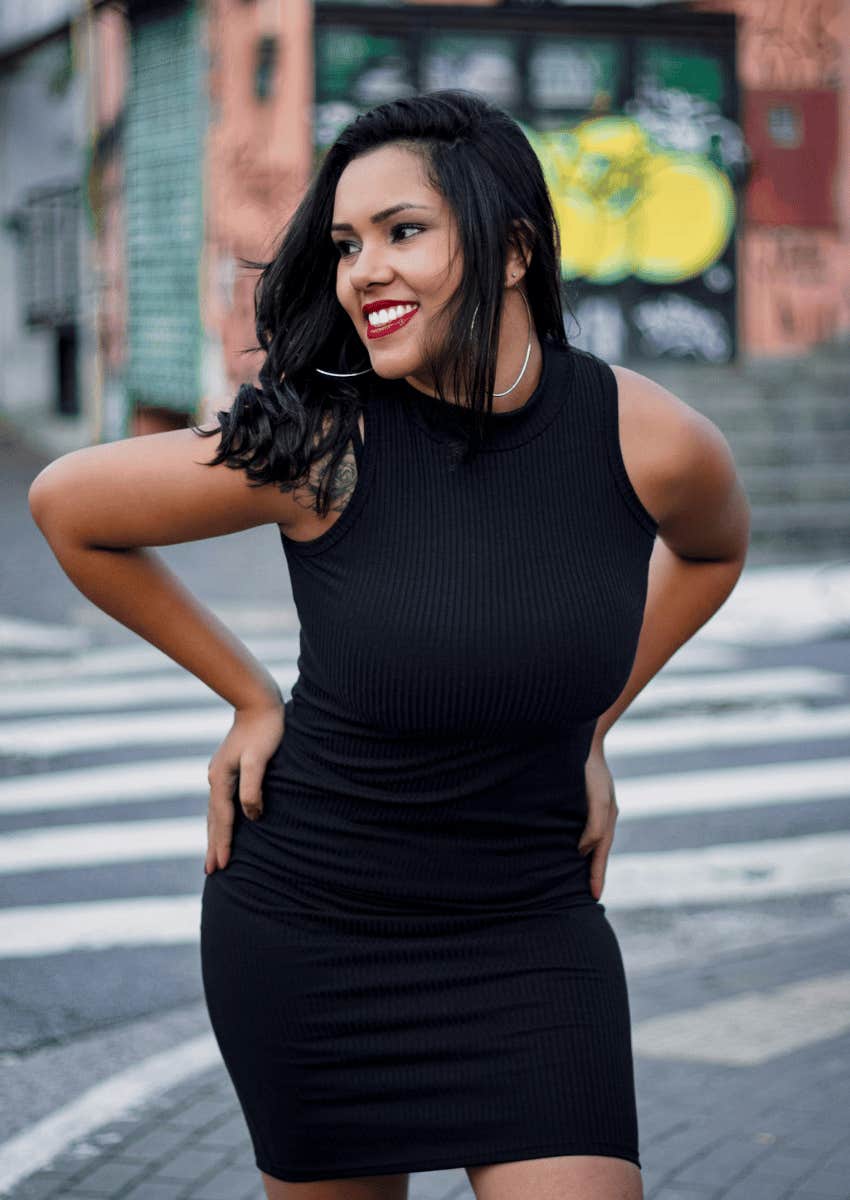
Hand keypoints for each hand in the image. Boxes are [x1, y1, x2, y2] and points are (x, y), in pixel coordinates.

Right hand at [204, 699, 284, 873]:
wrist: (257, 702)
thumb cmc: (264, 729)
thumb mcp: (259, 759)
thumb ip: (253, 787)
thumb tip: (252, 815)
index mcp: (221, 779)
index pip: (223, 819)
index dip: (223, 844)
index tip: (222, 867)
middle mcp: (216, 778)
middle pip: (213, 819)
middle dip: (213, 845)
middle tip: (211, 872)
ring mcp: (220, 773)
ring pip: (215, 812)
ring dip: (214, 834)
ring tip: (214, 855)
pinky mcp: (228, 769)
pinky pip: (222, 802)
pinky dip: (221, 819)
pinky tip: (224, 823)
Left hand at [578, 741, 618, 900]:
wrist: (582, 738)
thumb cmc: (591, 768)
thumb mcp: (597, 798)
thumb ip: (593, 827)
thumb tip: (581, 851)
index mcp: (607, 818)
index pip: (601, 854)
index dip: (596, 876)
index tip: (593, 898)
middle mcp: (599, 816)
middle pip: (595, 851)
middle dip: (592, 872)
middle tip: (586, 896)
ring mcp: (589, 809)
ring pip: (585, 840)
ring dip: (581, 858)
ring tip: (572, 878)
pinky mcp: (577, 801)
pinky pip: (575, 827)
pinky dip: (572, 841)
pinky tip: (562, 847)